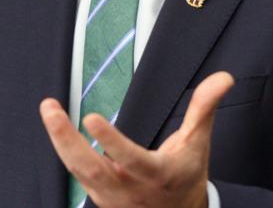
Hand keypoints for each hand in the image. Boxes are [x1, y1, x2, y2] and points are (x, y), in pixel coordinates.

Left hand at [40, 71, 233, 207]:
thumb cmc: (186, 176)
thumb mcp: (198, 143)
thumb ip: (204, 108)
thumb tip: (223, 77)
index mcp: (157, 176)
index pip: (130, 159)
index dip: (110, 142)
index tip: (90, 117)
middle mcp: (130, 190)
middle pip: (91, 169)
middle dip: (66, 139)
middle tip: (50, 109)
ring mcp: (111, 197)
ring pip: (78, 171)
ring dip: (60, 141)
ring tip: (49, 109)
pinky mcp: (99, 197)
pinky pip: (77, 174)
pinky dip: (64, 151)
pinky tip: (56, 127)